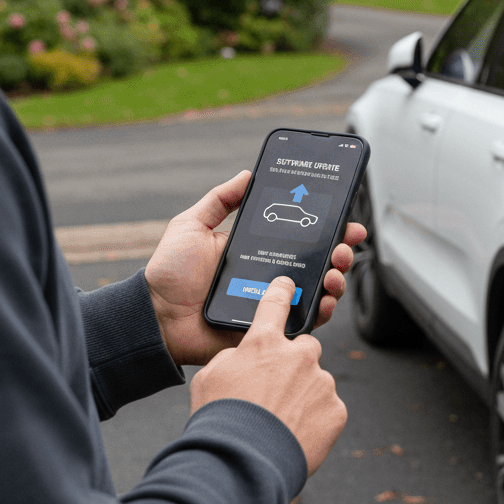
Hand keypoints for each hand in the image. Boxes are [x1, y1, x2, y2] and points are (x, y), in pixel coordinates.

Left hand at [145, 171, 366, 365]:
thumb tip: (247, 174)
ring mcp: (273, 304)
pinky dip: (321, 311)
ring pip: (319, 292)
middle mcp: (271, 276)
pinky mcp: (270, 329)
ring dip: (336, 280)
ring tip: (335, 271)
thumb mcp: (192, 225)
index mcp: (258, 250)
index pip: (301, 237)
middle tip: (344, 246)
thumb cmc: (170, 273)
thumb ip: (219, 199)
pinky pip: (304, 322)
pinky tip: (325, 299)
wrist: (158, 316)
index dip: (327, 228)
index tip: (346, 218)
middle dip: (341, 252)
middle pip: (319, 263)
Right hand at [190, 277, 345, 474]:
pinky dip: (315, 419)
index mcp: (263, 343)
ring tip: (280, 421)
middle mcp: (297, 355)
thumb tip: (245, 358)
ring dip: (303, 395)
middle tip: (275, 391)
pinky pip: (328, 408)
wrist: (243, 462)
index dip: (281, 292)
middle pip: (304, 348)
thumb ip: (232, 358)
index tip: (287, 284)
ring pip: (316, 381)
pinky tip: (294, 434)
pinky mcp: (336, 410)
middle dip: (294, 364)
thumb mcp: (210, 378)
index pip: (275, 305)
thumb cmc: (220, 419)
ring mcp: (321, 382)